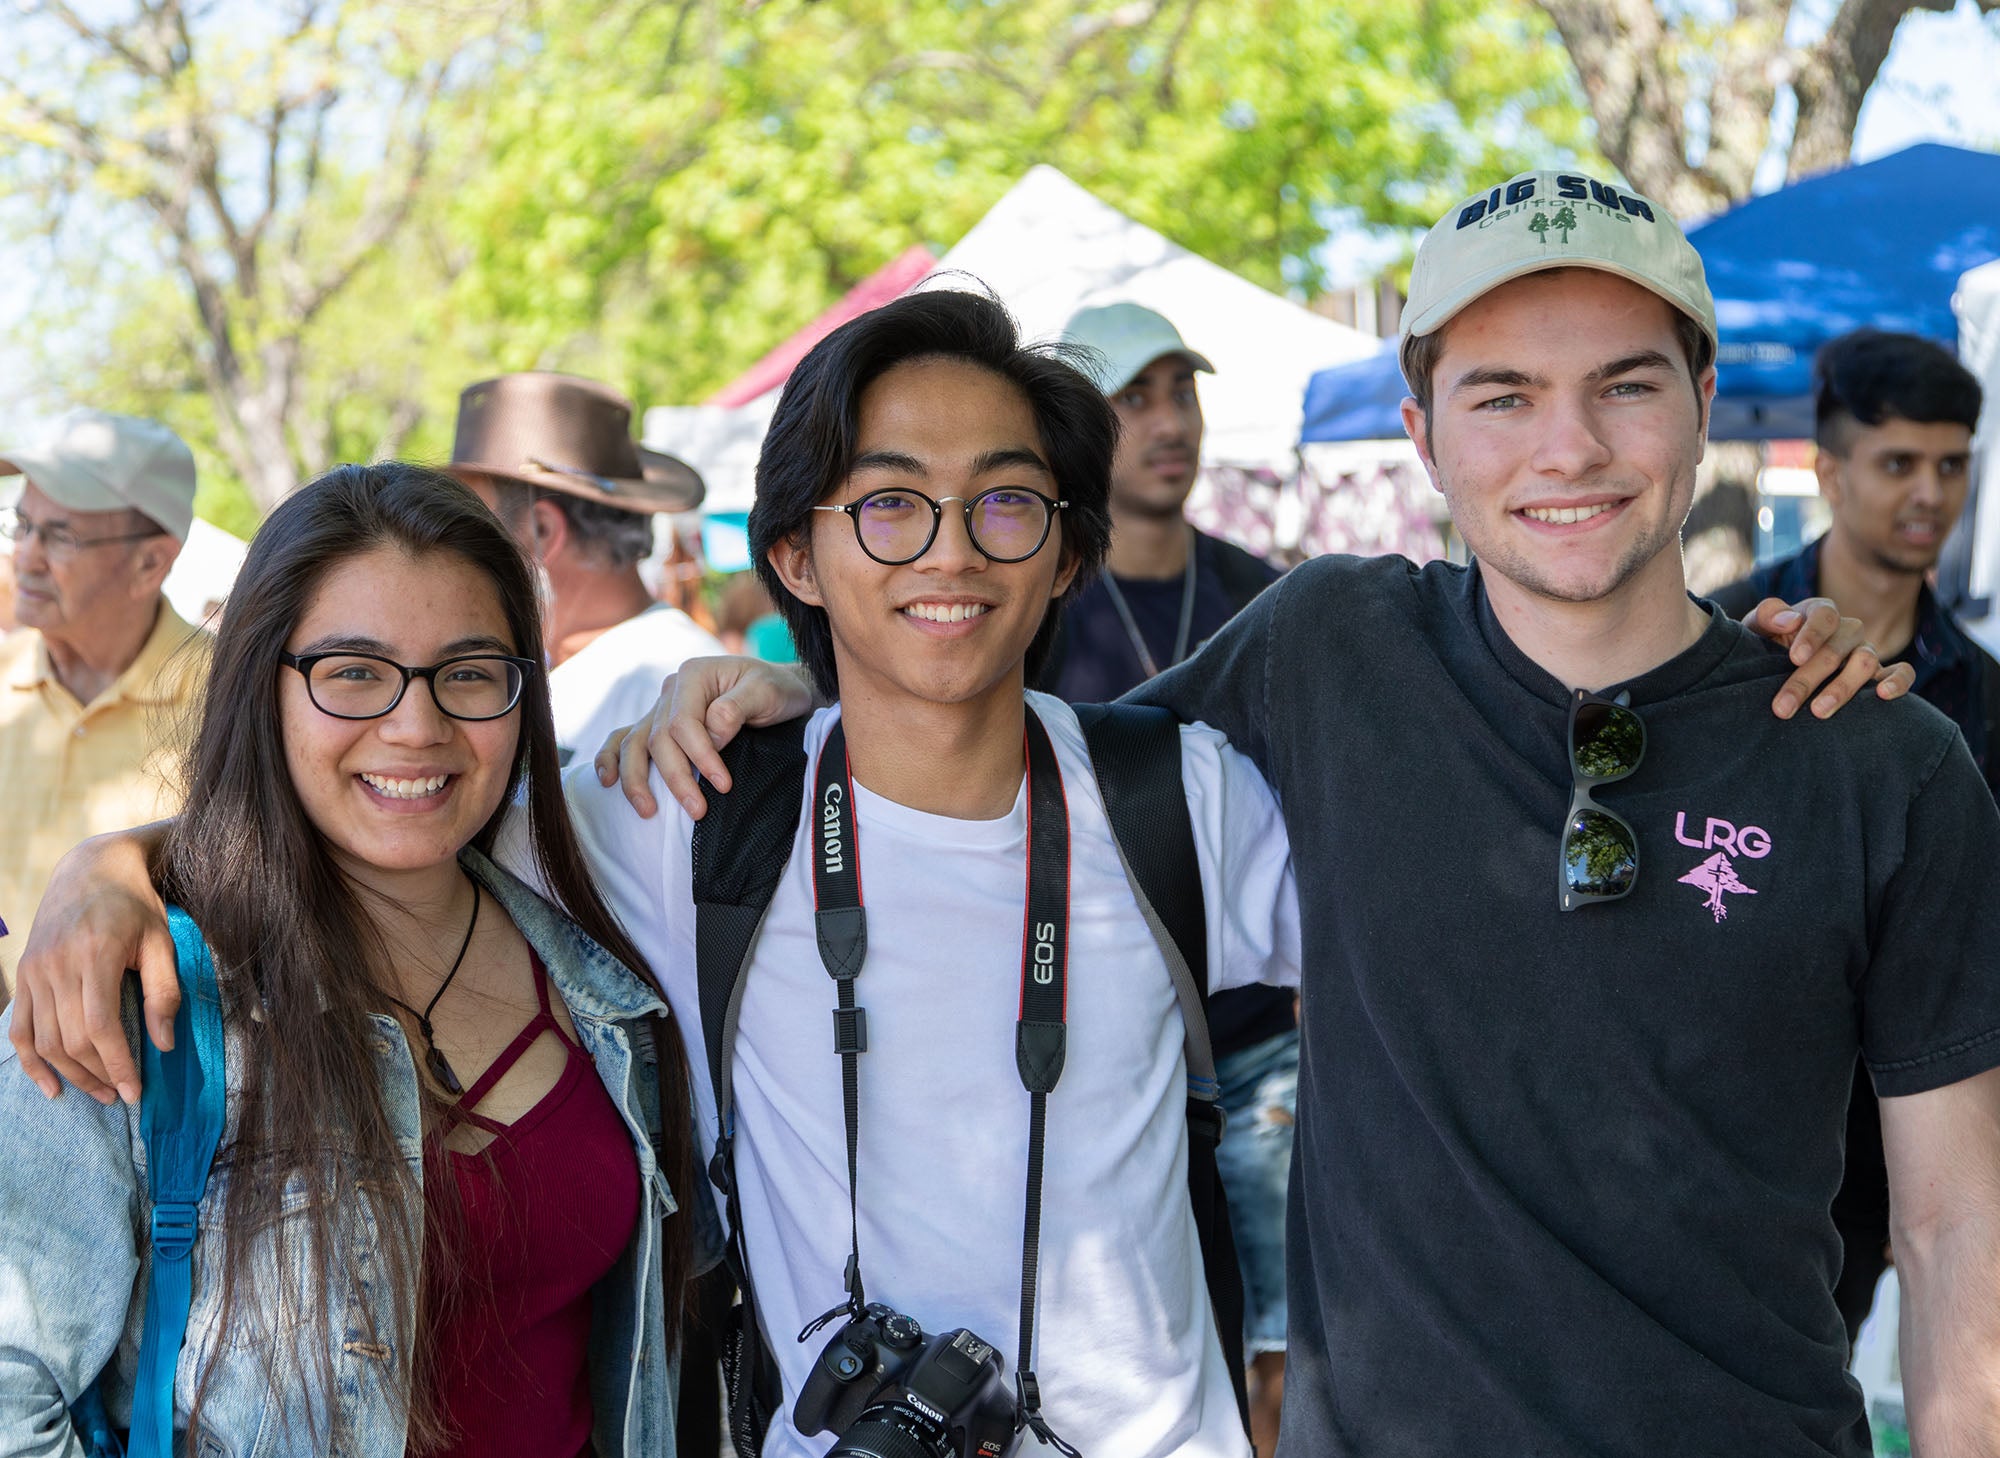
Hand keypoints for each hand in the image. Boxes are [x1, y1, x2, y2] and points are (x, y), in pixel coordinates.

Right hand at [8, 831, 176, 1104]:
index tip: (135, 1092)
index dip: (117, 1064)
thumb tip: (164, 1044)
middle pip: (71, 1038)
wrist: (91, 869)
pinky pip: (19, 1028)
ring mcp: (34, 971)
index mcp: (95, 955)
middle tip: (121, 1096)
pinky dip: (31, 1062)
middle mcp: (57, 965)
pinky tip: (50, 1087)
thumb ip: (163, 992)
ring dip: (70, 1074)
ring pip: (44, 1039)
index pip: (101, 1025)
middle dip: (97, 1075)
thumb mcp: (162, 941)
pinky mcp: (23, 975)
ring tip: (99, 1093)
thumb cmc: (135, 906)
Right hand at [594, 656, 814, 819]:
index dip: (700, 757)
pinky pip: (627, 740)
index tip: (723, 785)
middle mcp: (671, 690)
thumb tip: (711, 730)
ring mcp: (662, 708)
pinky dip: (611, 759)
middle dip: (676, 777)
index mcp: (694, 676)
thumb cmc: (776, 690)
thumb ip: (737, 707)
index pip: (683, 722)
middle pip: (658, 738)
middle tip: (698, 810)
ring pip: (635, 743)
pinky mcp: (660, 725)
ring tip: (648, 810)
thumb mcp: (767, 692)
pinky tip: (608, 781)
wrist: (781, 691)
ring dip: (637, 779)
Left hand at [1742, 597, 1915, 718]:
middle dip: (1807, 679)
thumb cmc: (1764, 646)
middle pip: (1837, 649)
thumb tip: (1790, 620)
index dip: (1812, 635)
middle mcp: (1846, 631)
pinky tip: (1883, 695)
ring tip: (1818, 712)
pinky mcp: (1879, 675)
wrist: (1771, 670)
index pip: (1825, 616)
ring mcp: (1865, 652)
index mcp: (1819, 613)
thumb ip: (1768, 616)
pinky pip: (1902, 672)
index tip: (1794, 658)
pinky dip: (1898, 681)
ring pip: (1865, 662)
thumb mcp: (1757, 628)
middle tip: (1783, 707)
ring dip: (1842, 688)